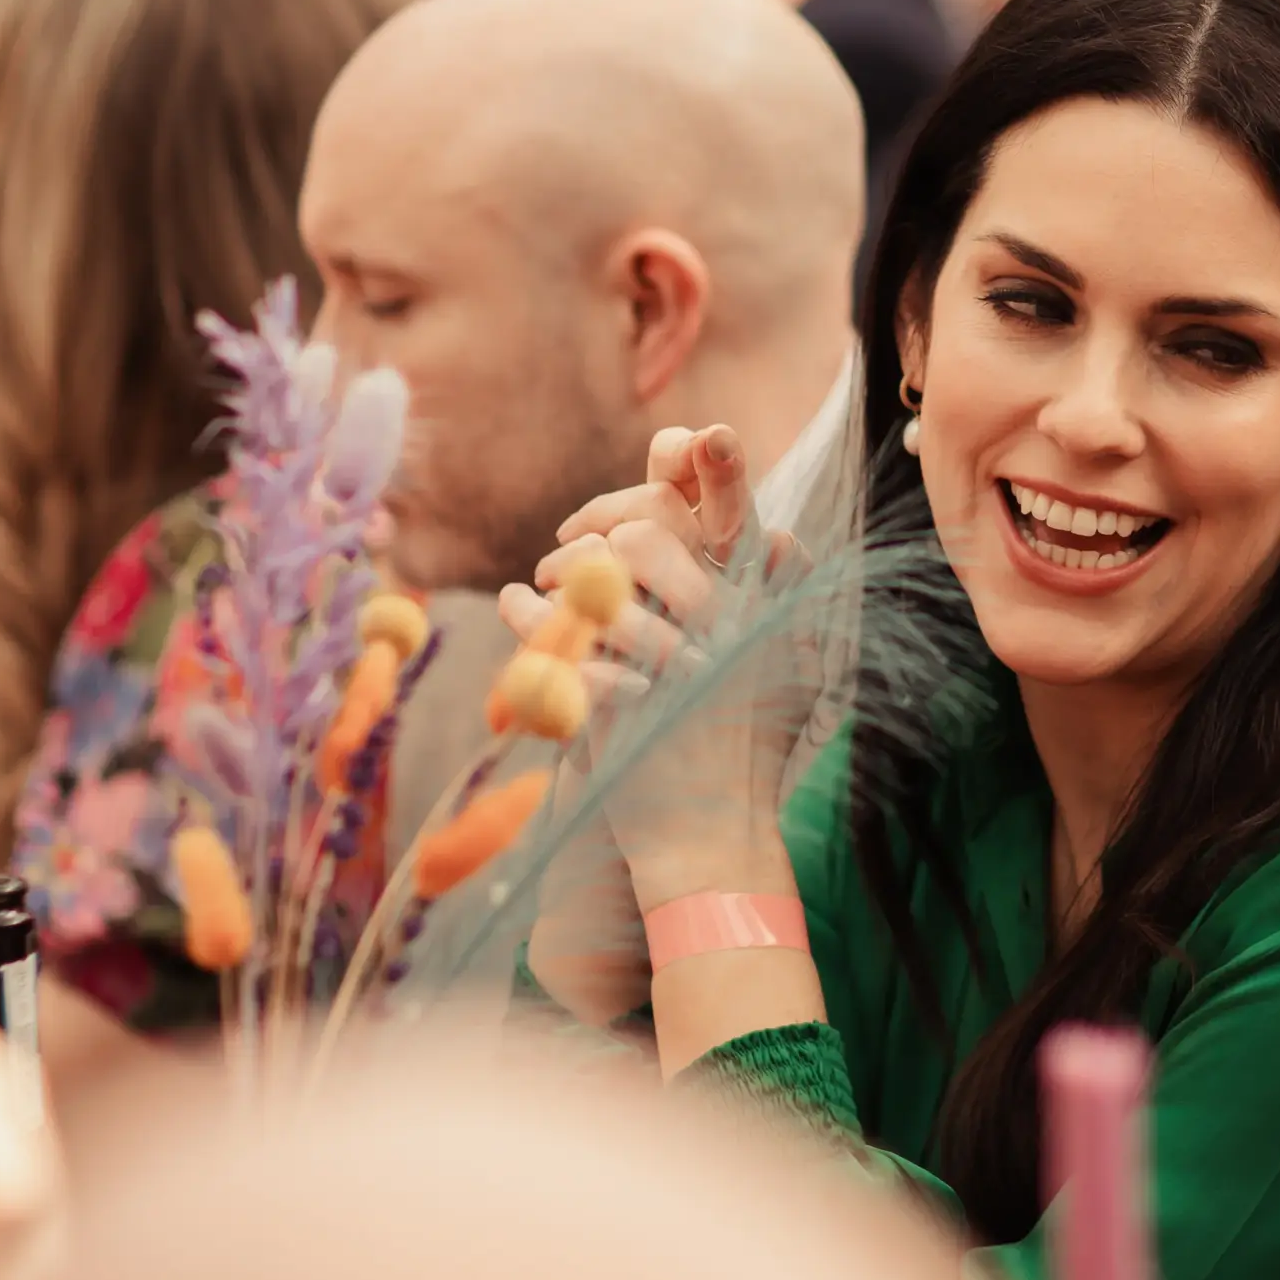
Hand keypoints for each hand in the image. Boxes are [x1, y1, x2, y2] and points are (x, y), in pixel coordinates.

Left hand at [505, 426, 812, 904]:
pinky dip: (531, 625)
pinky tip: (516, 610)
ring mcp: (682, 673)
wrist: (708, 844)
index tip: (706, 435)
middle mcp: (729, 633)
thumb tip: (760, 528)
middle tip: (565, 554)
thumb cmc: (730, 746)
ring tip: (535, 590)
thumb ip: (753, 593)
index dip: (724, 468)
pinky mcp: (635, 715)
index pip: (740, 517)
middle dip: (596, 533)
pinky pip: (567, 646)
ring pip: (604, 587)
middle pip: (649, 536)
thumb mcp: (763, 664)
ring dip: (559, 581)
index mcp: (761, 611)